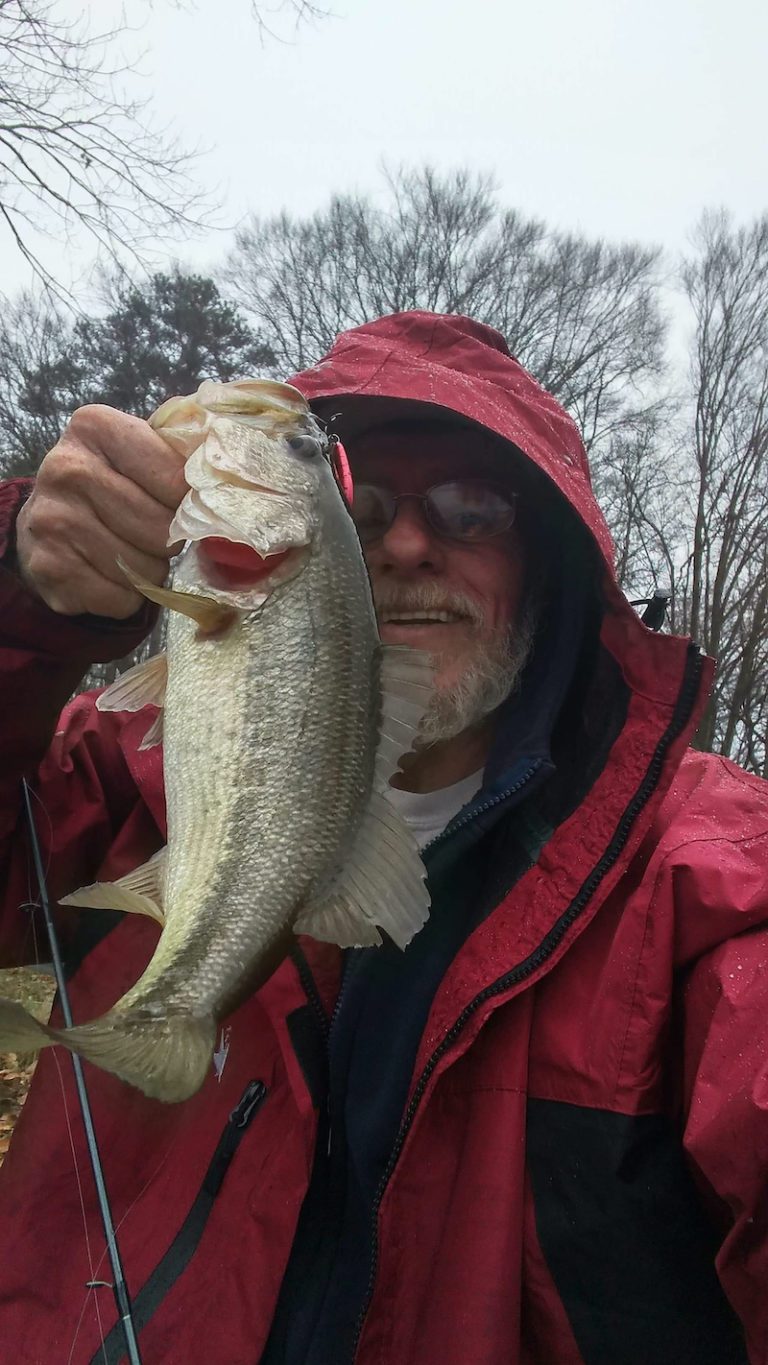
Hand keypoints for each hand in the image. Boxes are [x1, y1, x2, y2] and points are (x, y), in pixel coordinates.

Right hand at [16, 405, 188, 618]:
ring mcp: (53, 519)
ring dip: (148, 572)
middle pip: (161, 527)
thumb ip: (181, 456)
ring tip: (128, 552)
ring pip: (143, 568)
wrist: (47, 525)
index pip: (176, 479)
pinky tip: (107, 576)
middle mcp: (67, 468)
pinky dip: (124, 597)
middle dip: (167, 540)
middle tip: (149, 533)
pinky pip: (118, 598)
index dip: (188, 502)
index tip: (179, 505)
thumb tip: (238, 478)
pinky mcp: (49, 567)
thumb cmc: (110, 485)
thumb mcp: (139, 453)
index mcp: (96, 427)